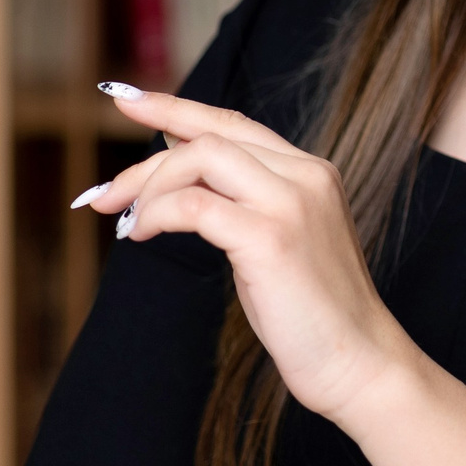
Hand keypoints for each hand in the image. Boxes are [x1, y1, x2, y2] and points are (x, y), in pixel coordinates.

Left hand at [75, 88, 417, 423]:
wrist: (359, 363)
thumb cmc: (312, 316)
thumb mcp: (275, 243)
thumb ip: (240, 202)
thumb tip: (179, 169)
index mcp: (312, 173)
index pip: (235, 124)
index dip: (177, 107)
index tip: (126, 101)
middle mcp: (306, 176)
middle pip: (209, 136)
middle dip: (146, 161)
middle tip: (105, 196)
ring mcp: (291, 203)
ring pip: (199, 157)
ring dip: (148, 186)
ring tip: (128, 224)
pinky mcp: (271, 237)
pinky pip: (193, 205)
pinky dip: (157, 214)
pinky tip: (143, 235)